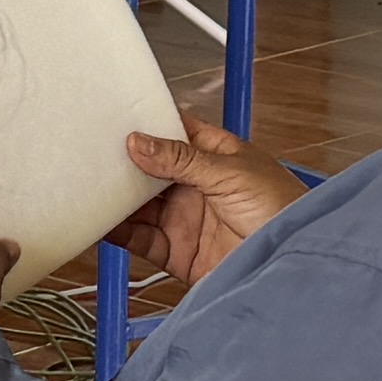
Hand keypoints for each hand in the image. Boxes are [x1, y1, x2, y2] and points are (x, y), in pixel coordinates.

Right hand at [103, 128, 288, 295]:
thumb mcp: (230, 172)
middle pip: (148, 172)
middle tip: (90, 154)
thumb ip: (180, 159)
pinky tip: (102, 222)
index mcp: (212, 156)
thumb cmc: (283, 209)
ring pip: (138, 207)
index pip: (171, 134)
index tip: (113, 119)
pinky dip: (118, 232)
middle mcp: (195, 187)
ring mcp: (184, 220)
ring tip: (88, 188)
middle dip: (121, 165)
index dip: (144, 126)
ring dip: (115, 199)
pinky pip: (140, 240)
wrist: (293, 262)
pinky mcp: (177, 253)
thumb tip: (138, 142)